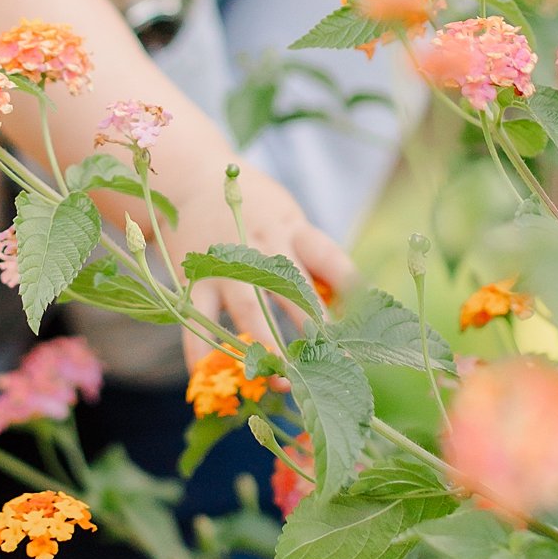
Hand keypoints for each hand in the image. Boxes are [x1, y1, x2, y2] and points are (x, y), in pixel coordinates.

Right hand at [171, 158, 355, 371]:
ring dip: (265, 347)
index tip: (365, 325)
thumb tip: (351, 307)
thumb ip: (313, 259)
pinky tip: (207, 375)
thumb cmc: (255, 209)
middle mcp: (261, 247)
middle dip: (312, 330)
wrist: (192, 177)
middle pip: (292, 291)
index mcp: (293, 230)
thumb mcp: (289, 218)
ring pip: (248, 310)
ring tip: (281, 381)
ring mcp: (227, 263)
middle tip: (329, 365)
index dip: (350, 290)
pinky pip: (199, 317)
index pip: (329, 259)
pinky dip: (201, 348)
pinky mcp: (194, 277)